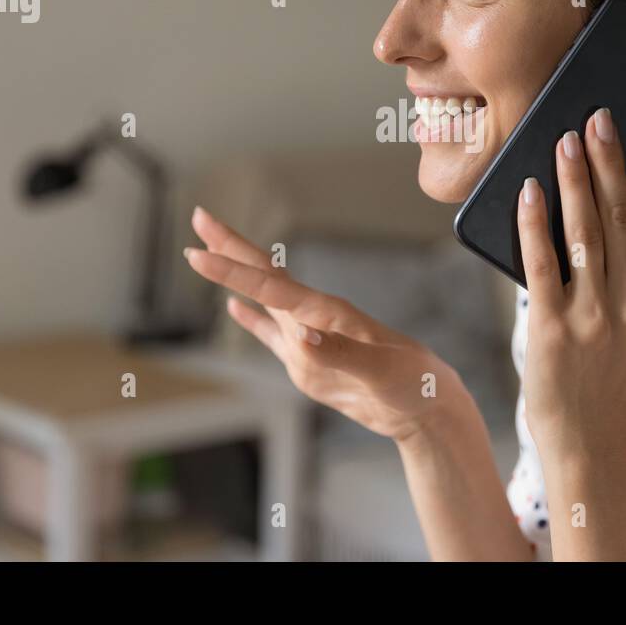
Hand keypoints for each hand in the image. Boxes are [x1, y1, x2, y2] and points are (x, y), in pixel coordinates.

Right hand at [183, 207, 465, 442]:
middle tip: (200, 217)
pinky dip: (251, 320)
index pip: (270, 285)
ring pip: (263, 299)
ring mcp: (309, 340)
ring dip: (236, 276)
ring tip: (207, 252)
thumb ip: (339, 354)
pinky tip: (234, 309)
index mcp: (327, 314)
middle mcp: (314, 319)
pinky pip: (273, 335)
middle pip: (263, 275)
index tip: (199, 251)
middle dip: (230, 248)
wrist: (426, 407)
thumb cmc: (412, 384)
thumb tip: (299, 334)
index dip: (233, 269)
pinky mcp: (309, 363)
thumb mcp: (380, 371)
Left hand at [515, 109, 625, 462]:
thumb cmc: (613, 374)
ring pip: (584, 231)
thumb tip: (611, 206)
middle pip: (623, 215)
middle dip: (610, 160)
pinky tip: (527, 192)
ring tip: (563, 140)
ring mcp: (594, 316)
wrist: (589, 437)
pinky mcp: (553, 327)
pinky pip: (543, 263)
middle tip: (597, 118)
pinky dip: (535, 223)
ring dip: (573, 179)